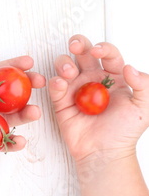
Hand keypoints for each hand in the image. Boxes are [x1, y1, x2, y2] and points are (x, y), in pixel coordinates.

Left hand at [0, 49, 44, 178]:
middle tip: (40, 81)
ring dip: (27, 112)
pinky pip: (9, 141)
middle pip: (11, 92)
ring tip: (34, 112)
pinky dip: (17, 141)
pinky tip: (19, 140)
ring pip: (15, 116)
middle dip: (27, 86)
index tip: (29, 61)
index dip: (13, 66)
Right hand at [49, 34, 148, 165]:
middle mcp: (92, 78)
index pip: (107, 54)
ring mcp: (75, 87)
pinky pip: (54, 85)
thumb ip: (143, 85)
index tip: (98, 50)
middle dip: (77, 43)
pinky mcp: (61, 100)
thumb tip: (129, 68)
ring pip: (64, 64)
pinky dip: (55, 82)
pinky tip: (61, 85)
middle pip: (81, 52)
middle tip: (75, 46)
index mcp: (112, 76)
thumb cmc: (124, 131)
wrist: (104, 152)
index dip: (102, 47)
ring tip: (69, 73)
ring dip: (64, 63)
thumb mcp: (144, 108)